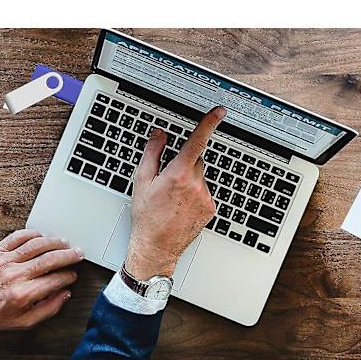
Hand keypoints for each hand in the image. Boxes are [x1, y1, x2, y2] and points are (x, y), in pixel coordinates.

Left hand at [0, 229, 83, 330]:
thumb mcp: (23, 322)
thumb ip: (48, 309)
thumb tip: (64, 295)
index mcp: (24, 294)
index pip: (56, 280)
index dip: (69, 276)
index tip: (73, 275)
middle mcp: (16, 275)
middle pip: (50, 259)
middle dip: (69, 255)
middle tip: (78, 253)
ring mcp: (5, 261)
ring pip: (36, 245)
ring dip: (54, 242)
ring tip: (64, 242)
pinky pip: (18, 237)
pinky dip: (32, 234)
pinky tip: (41, 236)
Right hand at [125, 106, 225, 279]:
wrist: (156, 246)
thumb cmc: (146, 217)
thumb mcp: (141, 182)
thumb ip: (152, 153)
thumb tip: (159, 135)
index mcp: (177, 174)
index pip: (196, 142)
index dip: (209, 123)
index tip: (218, 112)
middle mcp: (195, 184)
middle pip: (196, 160)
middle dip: (183, 165)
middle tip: (167, 182)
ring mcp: (205, 197)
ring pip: (200, 177)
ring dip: (189, 182)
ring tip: (172, 200)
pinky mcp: (210, 208)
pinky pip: (204, 192)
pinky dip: (194, 195)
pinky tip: (180, 207)